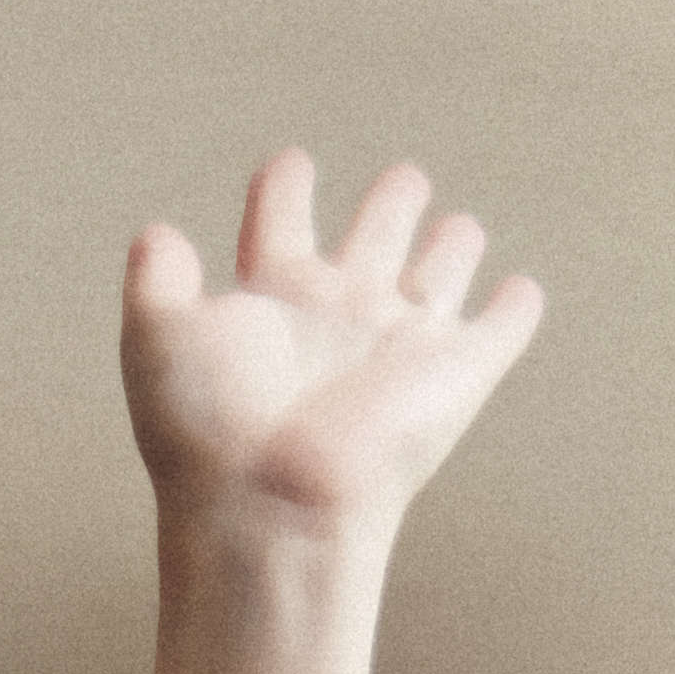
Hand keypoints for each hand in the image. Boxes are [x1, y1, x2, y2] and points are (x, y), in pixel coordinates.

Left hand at [120, 151, 542, 556]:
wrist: (274, 506)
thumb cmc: (210, 431)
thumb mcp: (157, 338)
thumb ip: (155, 280)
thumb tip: (158, 234)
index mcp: (275, 297)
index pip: (282, 224)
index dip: (286, 190)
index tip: (291, 167)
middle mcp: (342, 313)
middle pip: (378, 235)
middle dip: (393, 203)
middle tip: (404, 181)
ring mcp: (403, 342)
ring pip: (442, 272)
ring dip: (453, 247)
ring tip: (459, 230)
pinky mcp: (459, 373)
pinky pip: (500, 330)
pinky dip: (514, 310)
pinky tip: (519, 294)